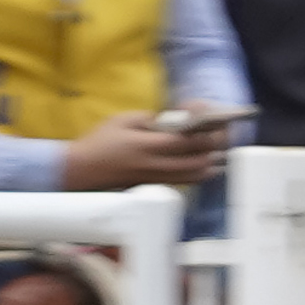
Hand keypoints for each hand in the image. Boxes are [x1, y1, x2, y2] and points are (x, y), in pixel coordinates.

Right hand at [62, 109, 229, 194]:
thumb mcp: (122, 120)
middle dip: (214, 146)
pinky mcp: (157, 185)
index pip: (186, 142)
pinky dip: (200, 171)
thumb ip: (151, 119)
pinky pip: (187, 181)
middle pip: (198, 161)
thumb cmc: (100, 141)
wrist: (82, 170)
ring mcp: (158, 178)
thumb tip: (177, 120)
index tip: (215, 120)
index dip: (205, 131)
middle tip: (222, 132)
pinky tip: (206, 161)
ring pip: (196, 175)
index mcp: (146, 146)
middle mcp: (155, 166)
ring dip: (211, 160)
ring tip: (218, 146)